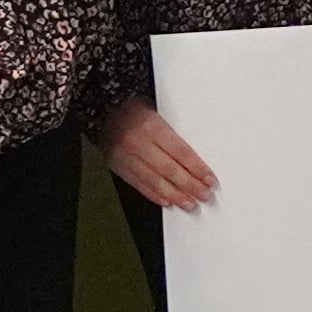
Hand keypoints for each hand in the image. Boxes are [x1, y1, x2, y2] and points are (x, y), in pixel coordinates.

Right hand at [100, 99, 217, 211]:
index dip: (197, 168)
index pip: (180, 151)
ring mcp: (126, 157)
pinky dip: (154, 195)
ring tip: (189, 203)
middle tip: (204, 195)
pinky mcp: (119, 167)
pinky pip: (139, 184)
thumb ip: (173, 132)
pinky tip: (167, 201)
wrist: (101, 111)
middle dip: (189, 185)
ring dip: (174, 195)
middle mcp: (138, 143)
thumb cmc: (133, 108)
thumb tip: (197, 154)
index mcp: (151, 125)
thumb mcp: (157, 111)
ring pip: (155, 181)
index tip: (209, 179)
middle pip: (169, 169)